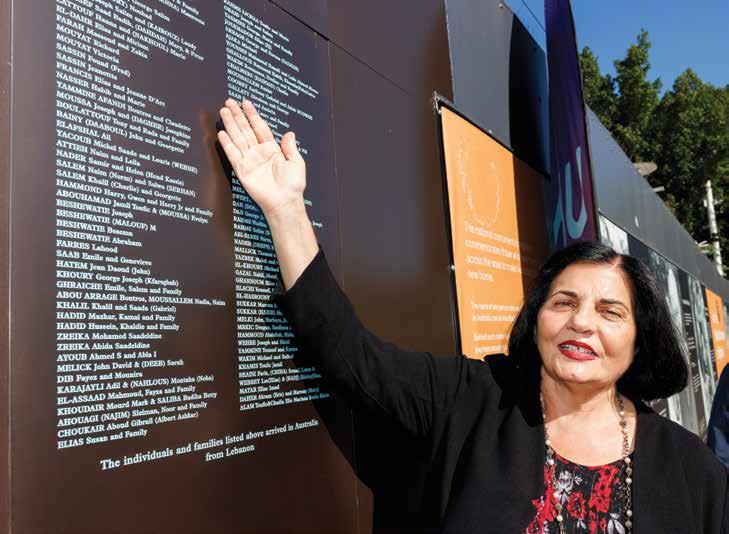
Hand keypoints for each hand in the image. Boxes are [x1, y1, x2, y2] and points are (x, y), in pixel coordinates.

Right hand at [217, 99, 305, 219]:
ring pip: (238, 138)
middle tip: (229, 101)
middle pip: (246, 130)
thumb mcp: (296, 162)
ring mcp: (249, 160)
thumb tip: (289, 133)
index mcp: (272, 149)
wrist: (284, 201)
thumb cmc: (292, 185)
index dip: (253, 115)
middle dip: (238, 116)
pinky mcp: (242, 170)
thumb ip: (290, 147)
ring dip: (230, 125)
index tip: (246, 103)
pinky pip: (233, 154)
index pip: (260, 128)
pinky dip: (227, 144)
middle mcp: (259, 153)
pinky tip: (222, 133)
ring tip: (223, 111)